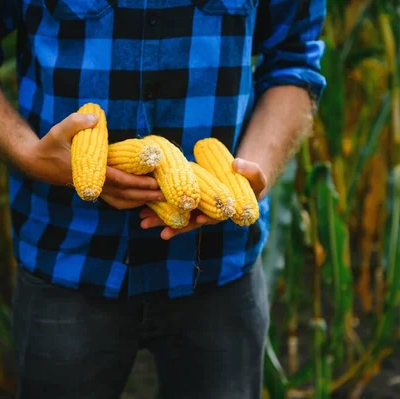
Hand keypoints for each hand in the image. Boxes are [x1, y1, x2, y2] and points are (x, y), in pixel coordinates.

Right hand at [25, 112, 163, 207]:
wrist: (36, 163)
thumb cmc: (50, 145)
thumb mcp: (59, 130)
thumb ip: (75, 123)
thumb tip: (95, 118)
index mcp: (89, 173)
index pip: (118, 180)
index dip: (137, 183)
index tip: (154, 183)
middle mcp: (93, 185)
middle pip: (124, 194)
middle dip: (145, 195)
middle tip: (166, 194)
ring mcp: (94, 189)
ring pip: (120, 200)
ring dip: (140, 200)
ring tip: (159, 199)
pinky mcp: (94, 189)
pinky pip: (115, 199)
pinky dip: (129, 201)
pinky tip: (142, 198)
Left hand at [139, 158, 267, 239]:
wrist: (241, 180)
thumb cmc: (251, 180)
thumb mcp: (256, 175)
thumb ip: (250, 171)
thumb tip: (236, 164)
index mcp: (225, 211)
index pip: (214, 217)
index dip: (206, 219)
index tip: (199, 220)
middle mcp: (208, 213)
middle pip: (190, 222)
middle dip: (176, 227)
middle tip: (161, 234)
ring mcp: (197, 208)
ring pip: (177, 216)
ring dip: (161, 220)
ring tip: (143, 222)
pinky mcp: (188, 201)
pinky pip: (172, 206)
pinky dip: (159, 209)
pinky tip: (144, 211)